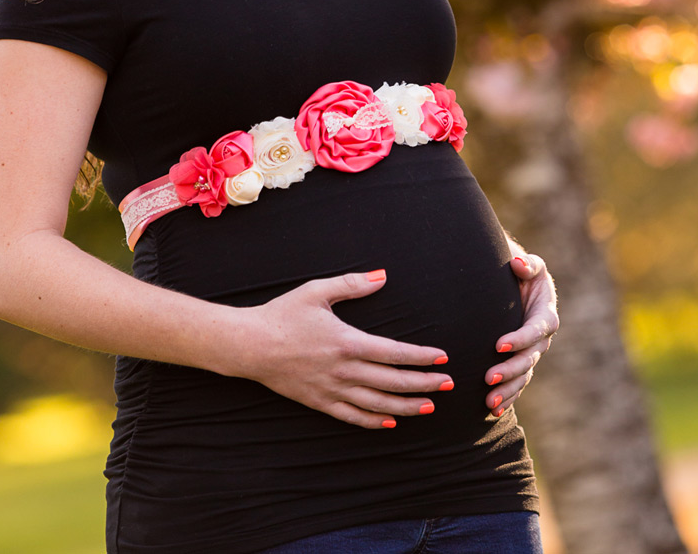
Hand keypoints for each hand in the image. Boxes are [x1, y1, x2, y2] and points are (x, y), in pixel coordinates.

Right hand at [235, 270, 454, 429]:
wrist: (250, 344)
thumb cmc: (283, 314)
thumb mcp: (317, 291)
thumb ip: (352, 284)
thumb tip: (382, 276)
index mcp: (348, 342)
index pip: (394, 352)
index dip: (421, 357)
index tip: (442, 358)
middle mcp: (344, 370)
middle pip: (393, 382)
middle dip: (424, 384)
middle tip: (448, 385)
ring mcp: (332, 390)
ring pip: (378, 404)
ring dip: (407, 406)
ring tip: (429, 407)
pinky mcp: (319, 402)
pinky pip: (352, 417)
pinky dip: (374, 421)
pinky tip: (390, 422)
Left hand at [484, 252, 557, 416]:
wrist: (518, 288)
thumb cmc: (523, 274)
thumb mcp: (530, 266)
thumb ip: (527, 265)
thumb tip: (518, 264)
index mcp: (546, 316)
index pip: (535, 330)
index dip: (519, 339)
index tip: (498, 345)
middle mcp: (541, 340)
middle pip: (528, 359)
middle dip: (509, 370)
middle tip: (488, 378)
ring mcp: (532, 354)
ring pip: (522, 376)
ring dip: (507, 390)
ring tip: (488, 401)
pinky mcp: (521, 363)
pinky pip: (517, 384)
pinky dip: (507, 397)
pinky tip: (493, 409)